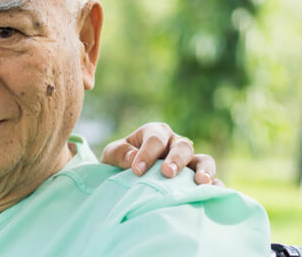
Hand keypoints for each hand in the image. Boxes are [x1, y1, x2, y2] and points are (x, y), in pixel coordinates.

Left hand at [100, 122, 222, 185]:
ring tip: (201, 182)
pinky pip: (212, 180)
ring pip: (204, 160)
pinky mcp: (198, 178)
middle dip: (176, 159)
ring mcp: (189, 161)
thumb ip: (119, 153)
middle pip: (182, 146)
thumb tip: (132, 158)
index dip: (147, 154)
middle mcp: (175, 143)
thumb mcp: (112, 154)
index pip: (155, 139)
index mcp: (155, 133)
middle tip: (167, 173)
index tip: (136, 171)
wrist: (125, 177)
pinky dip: (215, 186)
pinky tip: (214, 194)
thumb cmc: (120, 161)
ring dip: (204, 170)